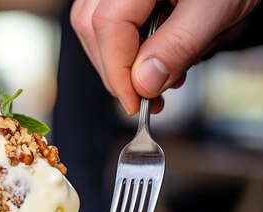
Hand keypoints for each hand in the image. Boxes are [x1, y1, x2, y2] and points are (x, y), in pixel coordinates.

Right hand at [71, 0, 259, 114]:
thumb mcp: (215, 8)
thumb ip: (178, 44)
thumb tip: (143, 83)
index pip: (107, 25)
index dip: (117, 71)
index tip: (135, 103)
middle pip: (94, 28)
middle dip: (117, 71)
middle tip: (147, 98)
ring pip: (94, 27)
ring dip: (118, 61)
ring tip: (155, 78)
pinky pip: (107, 20)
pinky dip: (124, 46)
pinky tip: (150, 58)